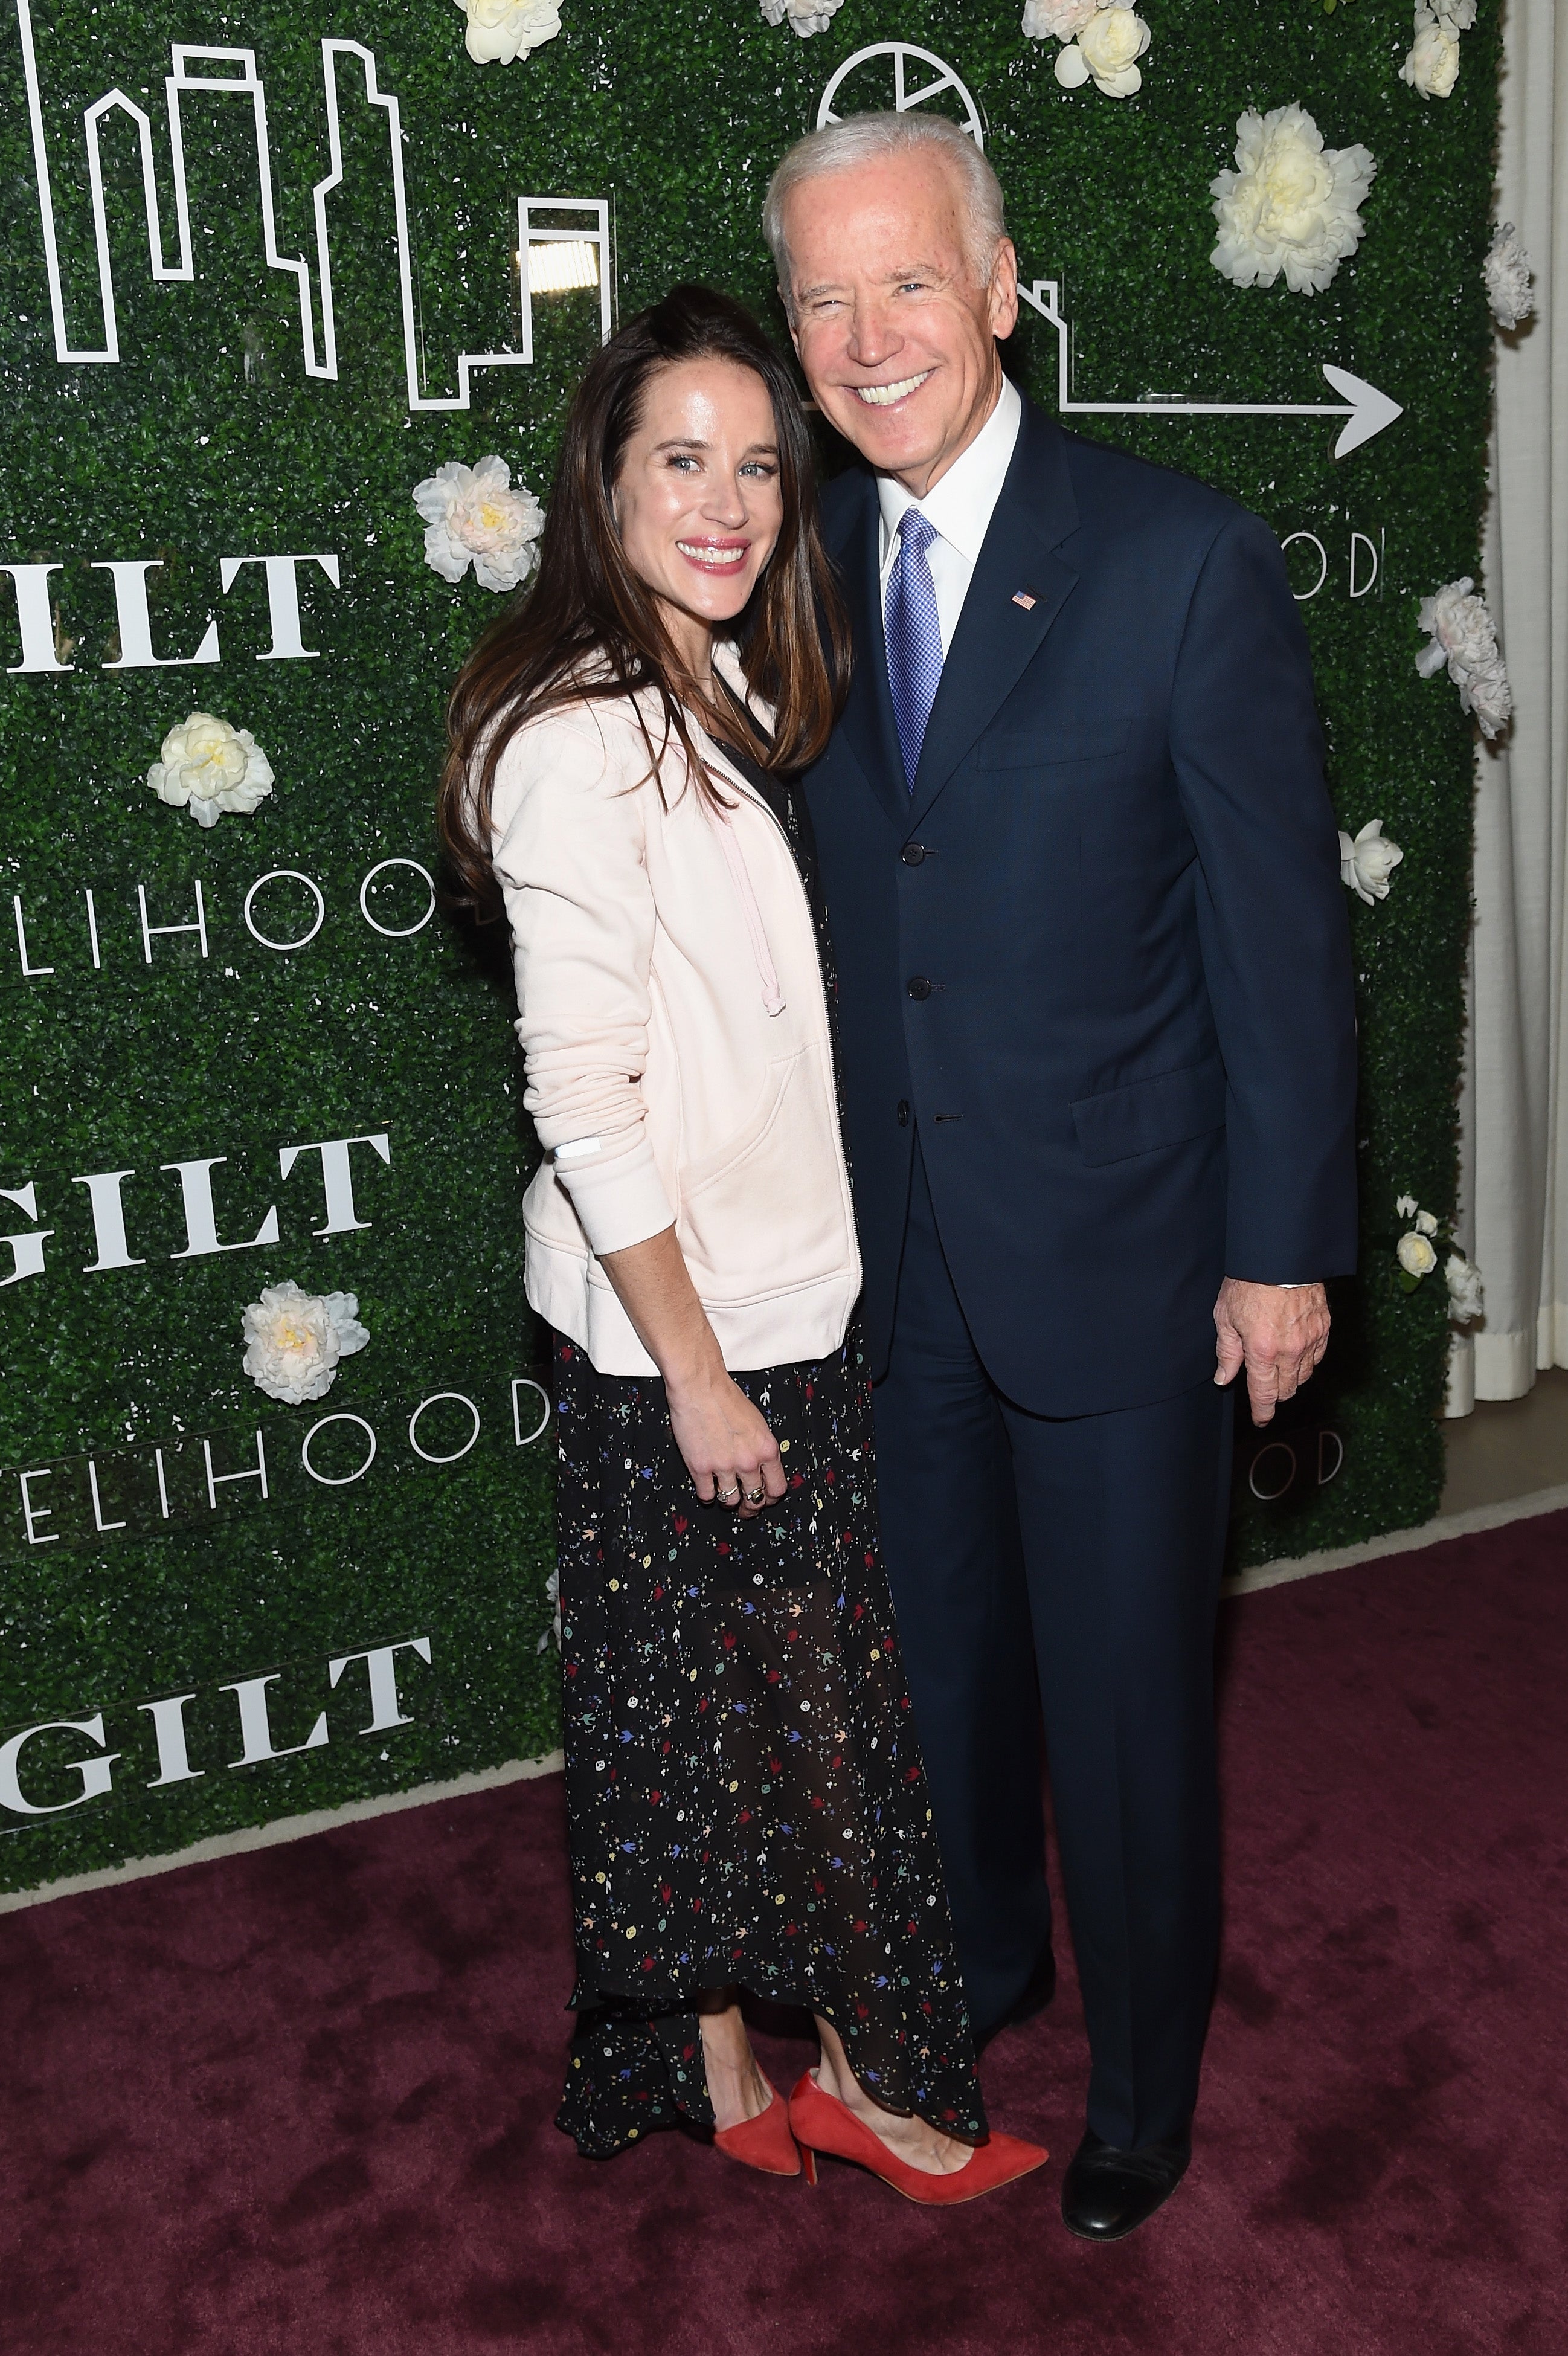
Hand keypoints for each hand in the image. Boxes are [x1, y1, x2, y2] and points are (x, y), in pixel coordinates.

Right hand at [666, 1366, 785, 1517]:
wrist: (700, 1387)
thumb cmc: (727, 1398)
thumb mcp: (757, 1423)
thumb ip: (761, 1447)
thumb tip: (761, 1466)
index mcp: (766, 1449)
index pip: (777, 1488)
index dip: (771, 1498)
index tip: (765, 1499)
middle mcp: (748, 1462)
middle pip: (755, 1499)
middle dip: (751, 1507)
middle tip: (745, 1508)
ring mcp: (724, 1467)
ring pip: (730, 1500)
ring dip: (728, 1501)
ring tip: (723, 1495)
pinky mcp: (700, 1468)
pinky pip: (707, 1495)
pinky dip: (707, 1494)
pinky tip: (707, 1486)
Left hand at [1213, 1279, 1329, 1426]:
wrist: (1280, 1256)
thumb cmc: (1248, 1283)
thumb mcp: (1225, 1317)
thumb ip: (1227, 1352)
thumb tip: (1224, 1379)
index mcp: (1262, 1351)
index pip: (1265, 1395)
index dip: (1262, 1412)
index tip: (1260, 1419)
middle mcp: (1290, 1351)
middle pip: (1287, 1389)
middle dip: (1274, 1394)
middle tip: (1264, 1388)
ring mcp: (1311, 1340)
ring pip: (1304, 1375)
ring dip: (1291, 1378)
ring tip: (1278, 1368)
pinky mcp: (1324, 1328)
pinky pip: (1318, 1357)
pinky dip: (1307, 1361)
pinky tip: (1296, 1353)